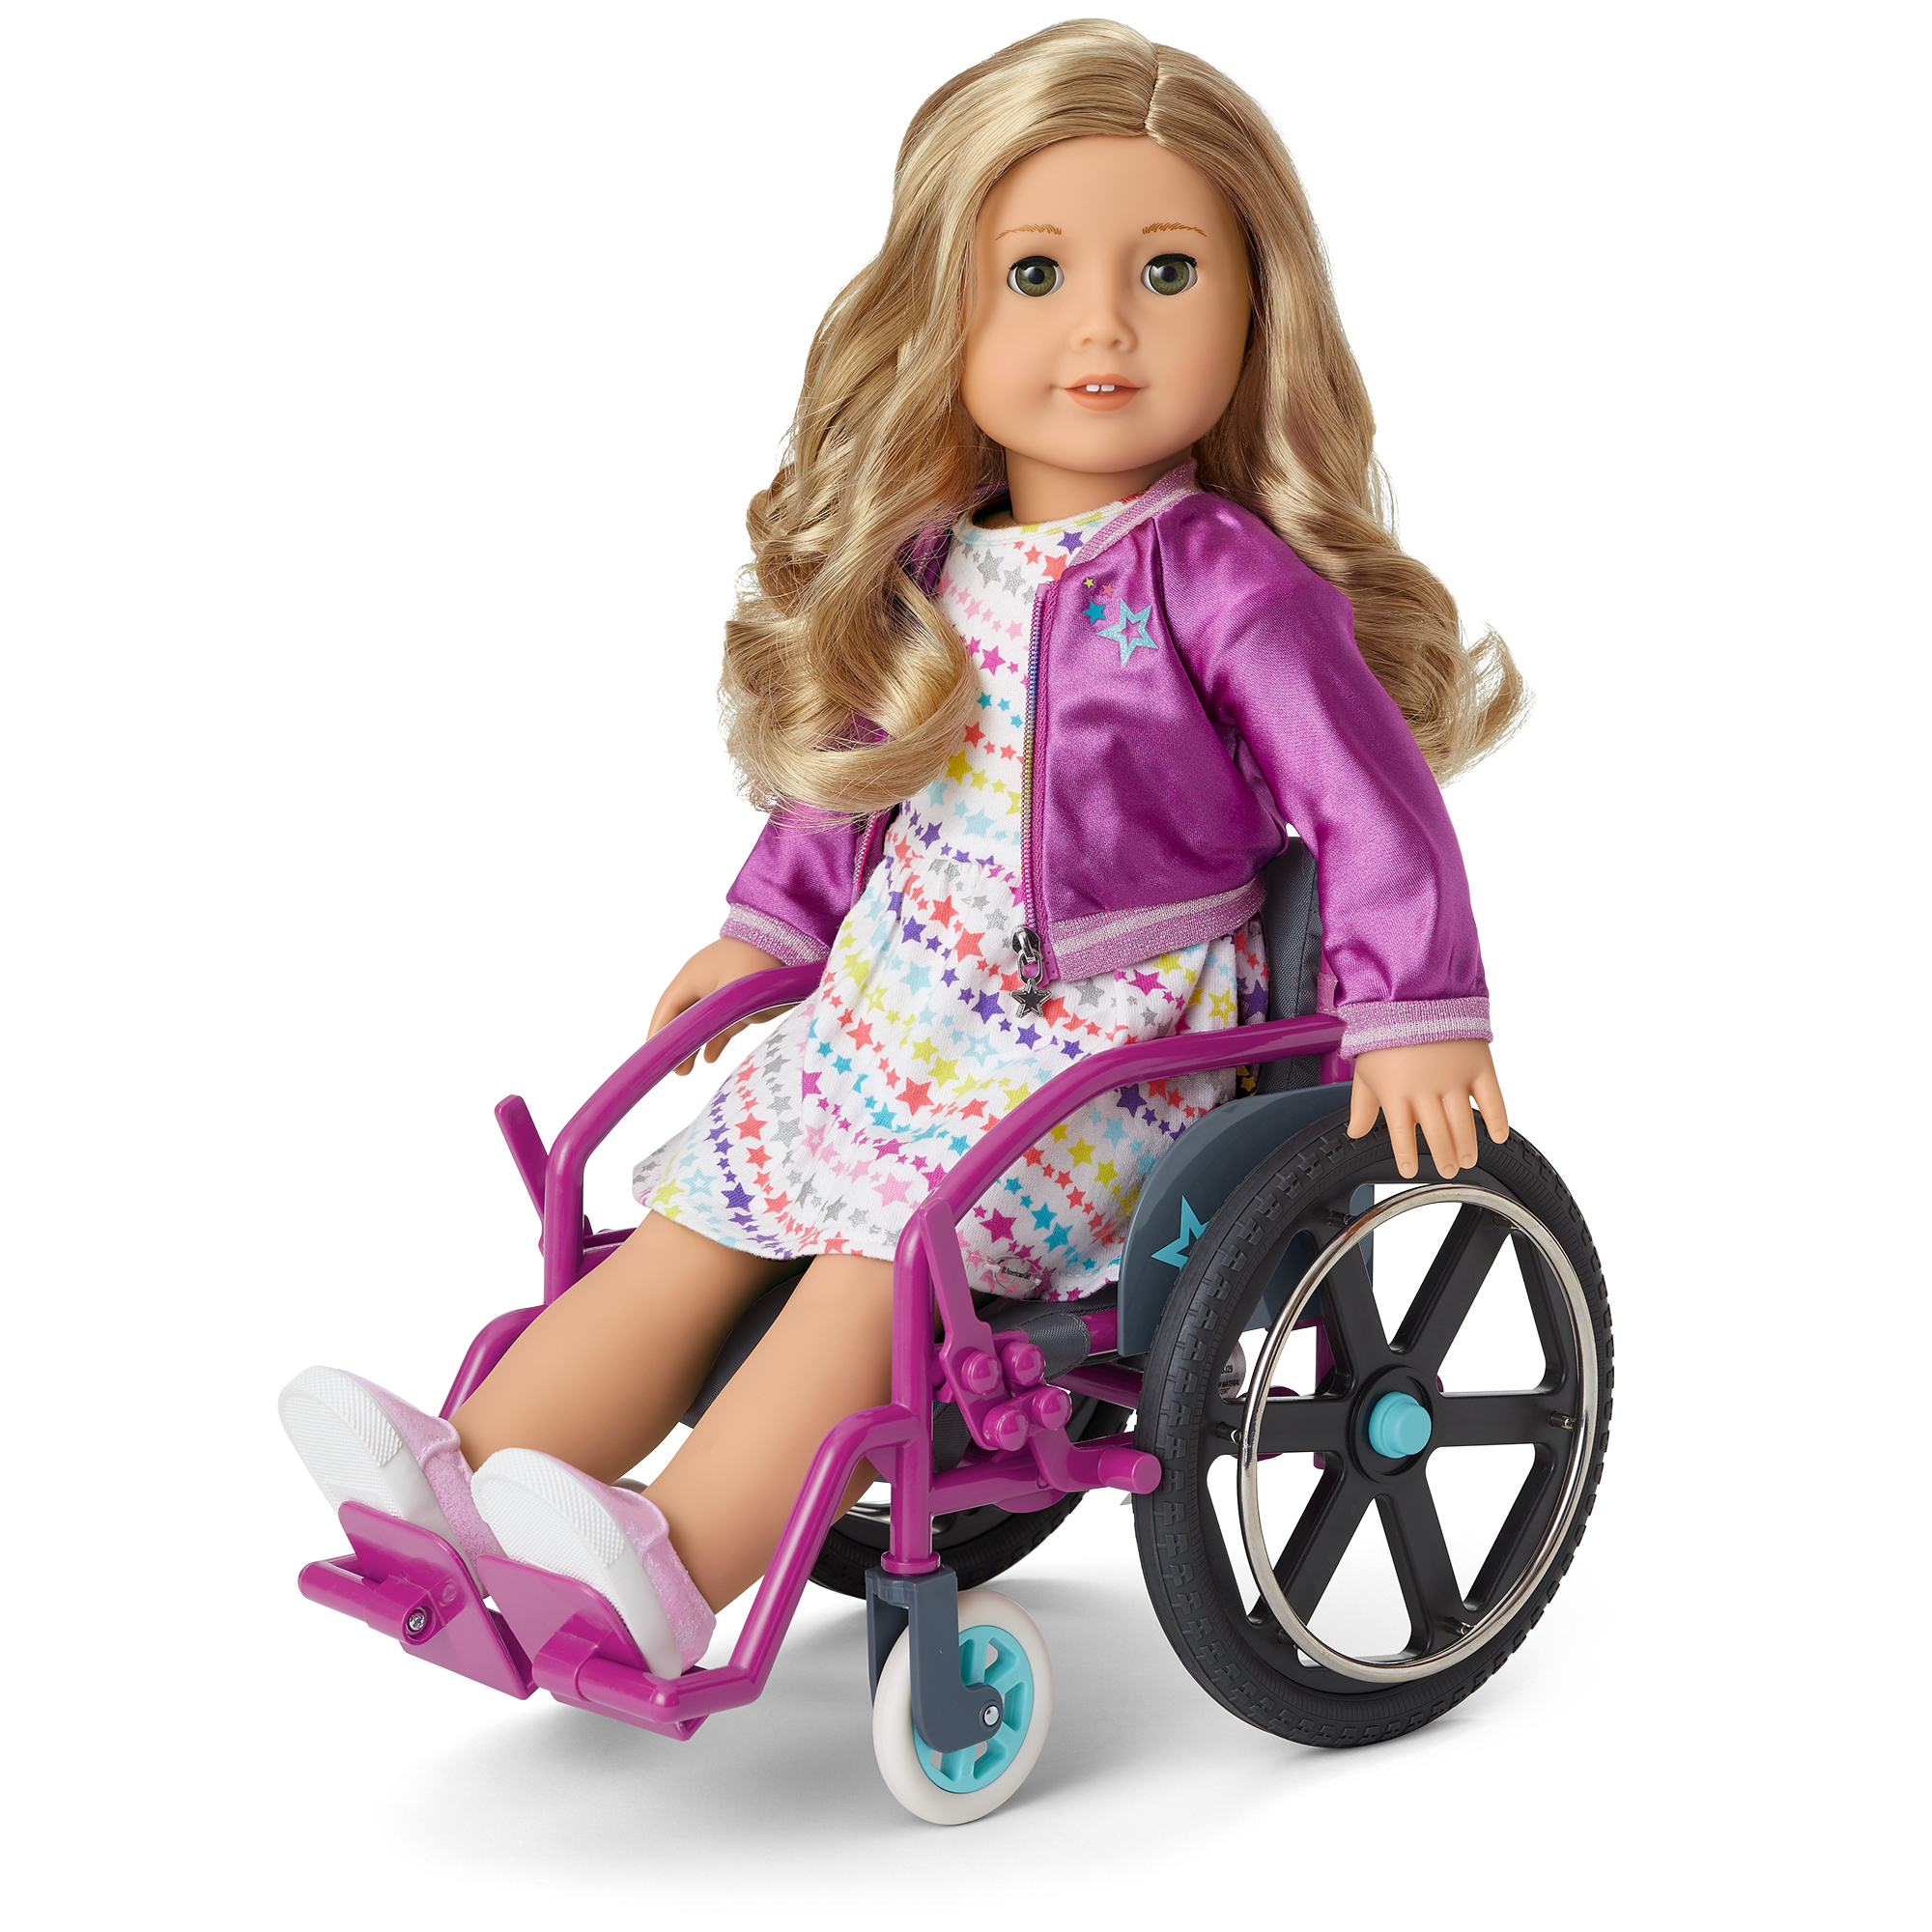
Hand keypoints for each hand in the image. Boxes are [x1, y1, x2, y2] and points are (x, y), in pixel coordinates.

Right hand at [648, 938, 794, 1076]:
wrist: (791, 937)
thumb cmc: (759, 961)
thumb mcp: (734, 994)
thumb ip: (717, 1020)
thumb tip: (707, 1044)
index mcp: (693, 977)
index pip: (668, 1008)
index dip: (658, 1033)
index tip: (651, 1056)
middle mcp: (704, 983)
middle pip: (682, 1017)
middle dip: (675, 1043)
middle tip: (673, 1069)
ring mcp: (723, 989)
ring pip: (701, 1022)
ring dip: (694, 1044)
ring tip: (686, 1070)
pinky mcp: (744, 998)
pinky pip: (723, 1022)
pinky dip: (715, 1038)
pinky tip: (710, 1056)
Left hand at [1345, 1039, 1508, 1180]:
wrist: (1414, 991)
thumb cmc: (1386, 1030)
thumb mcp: (1365, 1069)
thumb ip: (1363, 1105)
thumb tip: (1355, 1132)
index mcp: (1397, 1091)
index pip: (1402, 1135)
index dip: (1408, 1157)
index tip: (1412, 1171)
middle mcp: (1426, 1088)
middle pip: (1438, 1134)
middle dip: (1444, 1157)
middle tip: (1449, 1170)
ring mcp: (1454, 1077)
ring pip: (1464, 1123)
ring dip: (1467, 1146)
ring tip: (1467, 1160)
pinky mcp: (1478, 1064)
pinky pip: (1492, 1099)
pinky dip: (1497, 1120)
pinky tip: (1497, 1137)